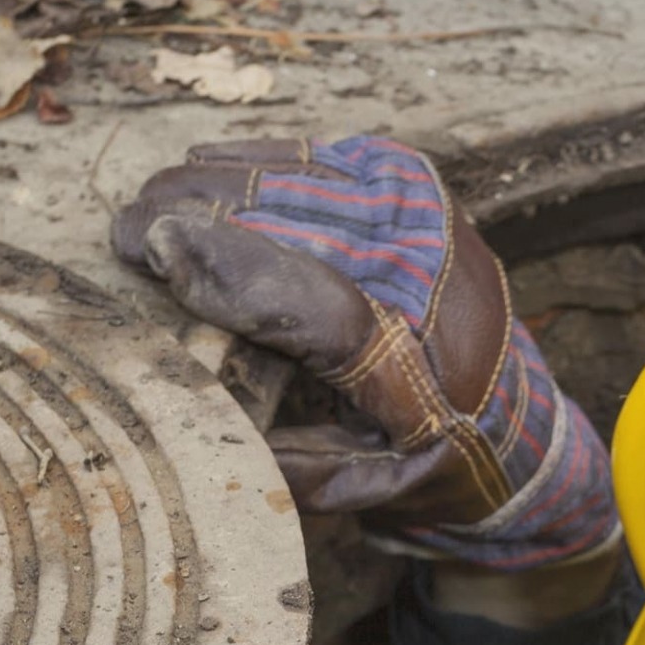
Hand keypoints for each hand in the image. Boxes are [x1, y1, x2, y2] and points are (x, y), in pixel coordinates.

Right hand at [112, 135, 618, 570]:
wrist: (517, 418)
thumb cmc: (429, 461)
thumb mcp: (364, 486)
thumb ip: (288, 460)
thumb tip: (194, 413)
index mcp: (421, 369)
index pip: (319, 306)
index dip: (231, 270)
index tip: (156, 249)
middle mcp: (431, 277)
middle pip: (293, 221)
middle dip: (195, 216)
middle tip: (127, 236)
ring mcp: (425, 215)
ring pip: (295, 178)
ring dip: (210, 185)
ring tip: (153, 212)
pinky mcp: (412, 182)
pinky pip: (312, 157)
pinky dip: (250, 164)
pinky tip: (202, 175)